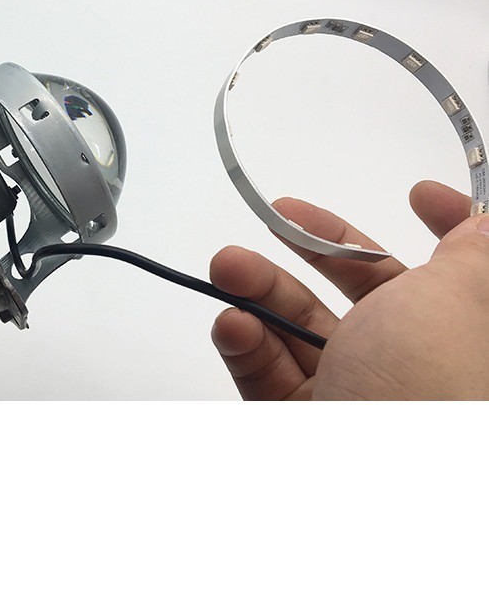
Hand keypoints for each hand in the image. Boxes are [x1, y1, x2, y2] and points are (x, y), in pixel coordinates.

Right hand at [209, 181, 488, 399]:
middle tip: (275, 217)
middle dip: (316, 250)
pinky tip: (234, 325)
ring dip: (261, 292)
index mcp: (462, 332)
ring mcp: (362, 395)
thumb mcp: (458, 298)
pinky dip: (249, 348)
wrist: (370, 495)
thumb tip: (482, 224)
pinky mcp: (310, 421)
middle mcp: (418, 364)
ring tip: (227, 267)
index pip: (462, 270)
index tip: (416, 195)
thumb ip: (472, 252)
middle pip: (368, 291)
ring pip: (308, 330)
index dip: (445, 224)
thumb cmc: (426, 389)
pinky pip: (274, 375)